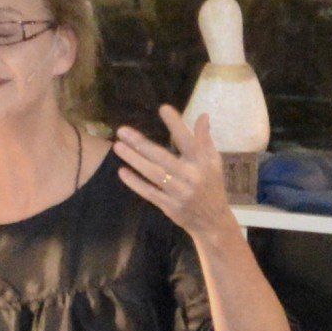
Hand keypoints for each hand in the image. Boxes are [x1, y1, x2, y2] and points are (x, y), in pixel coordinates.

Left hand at [114, 107, 238, 245]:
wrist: (213, 222)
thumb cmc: (212, 186)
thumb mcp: (214, 162)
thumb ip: (205, 139)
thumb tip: (202, 116)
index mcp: (202, 163)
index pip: (188, 140)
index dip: (177, 125)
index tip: (163, 108)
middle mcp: (191, 177)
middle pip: (163, 158)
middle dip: (141, 144)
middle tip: (122, 131)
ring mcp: (179, 193)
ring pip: (153, 174)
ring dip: (134, 160)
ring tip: (118, 146)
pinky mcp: (170, 207)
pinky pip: (150, 193)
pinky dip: (135, 183)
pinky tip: (122, 171)